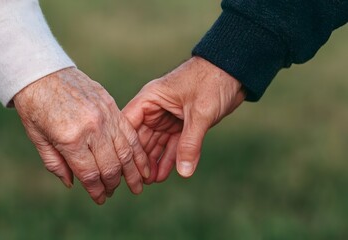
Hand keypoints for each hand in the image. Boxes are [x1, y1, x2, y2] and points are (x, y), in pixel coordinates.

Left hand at [14, 67, 149, 204]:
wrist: (43, 72)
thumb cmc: (35, 106)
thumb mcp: (37, 138)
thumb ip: (55, 163)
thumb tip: (73, 184)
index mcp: (70, 138)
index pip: (90, 174)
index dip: (96, 191)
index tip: (100, 199)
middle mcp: (92, 128)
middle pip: (111, 166)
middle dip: (113, 184)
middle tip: (113, 192)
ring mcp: (105, 115)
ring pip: (126, 150)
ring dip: (133, 171)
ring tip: (138, 185)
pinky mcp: (112, 106)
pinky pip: (129, 132)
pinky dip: (137, 150)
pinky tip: (142, 162)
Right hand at [123, 57, 244, 182]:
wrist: (235, 71)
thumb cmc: (213, 81)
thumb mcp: (200, 113)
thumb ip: (190, 143)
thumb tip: (184, 171)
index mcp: (151, 98)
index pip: (129, 124)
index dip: (127, 145)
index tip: (126, 167)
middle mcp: (156, 108)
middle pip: (141, 137)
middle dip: (141, 158)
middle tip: (140, 181)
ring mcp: (168, 116)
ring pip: (157, 143)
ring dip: (155, 161)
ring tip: (151, 182)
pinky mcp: (182, 123)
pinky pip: (173, 144)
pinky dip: (171, 158)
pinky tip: (165, 173)